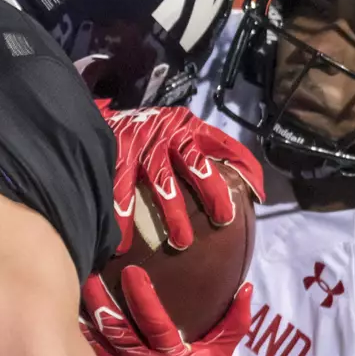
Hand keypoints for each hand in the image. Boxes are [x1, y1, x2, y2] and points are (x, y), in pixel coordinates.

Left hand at [81, 266, 252, 355]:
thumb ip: (233, 324)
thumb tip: (246, 288)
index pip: (155, 325)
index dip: (143, 300)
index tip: (132, 272)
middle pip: (116, 329)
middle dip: (101, 301)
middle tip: (90, 271)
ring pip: (95, 338)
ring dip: (84, 311)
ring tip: (75, 282)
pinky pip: (83, 348)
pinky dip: (73, 328)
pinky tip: (60, 305)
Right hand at [101, 105, 264, 252]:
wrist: (98, 113)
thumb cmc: (148, 131)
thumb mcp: (180, 130)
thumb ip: (212, 150)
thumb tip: (252, 187)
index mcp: (188, 127)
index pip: (222, 145)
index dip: (242, 166)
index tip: (256, 195)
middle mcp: (168, 133)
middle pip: (196, 163)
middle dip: (211, 192)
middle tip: (223, 220)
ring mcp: (143, 143)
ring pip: (163, 180)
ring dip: (173, 212)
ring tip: (181, 242)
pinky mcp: (118, 153)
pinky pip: (122, 187)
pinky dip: (123, 214)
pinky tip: (123, 241)